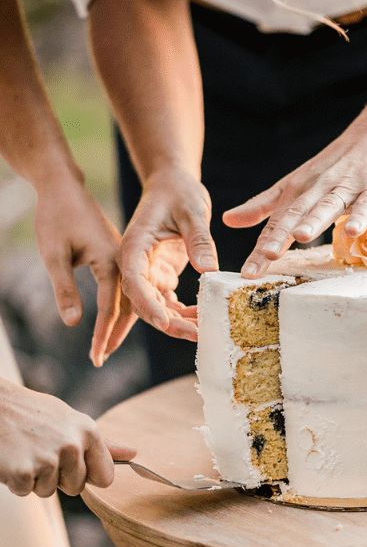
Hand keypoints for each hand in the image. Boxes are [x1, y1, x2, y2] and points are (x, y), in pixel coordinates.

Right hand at [0, 379, 136, 496]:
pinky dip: (15, 481)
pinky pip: (25, 491)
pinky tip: (10, 458)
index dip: (87, 475)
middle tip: (40, 452)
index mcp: (88, 431)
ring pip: (48, 491)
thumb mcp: (70, 421)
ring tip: (25, 451)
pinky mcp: (22, 472)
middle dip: (57, 477)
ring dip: (34, 478)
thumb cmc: (33, 414)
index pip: (105, 476)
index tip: (72, 465)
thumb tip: (134, 454)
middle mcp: (72, 445)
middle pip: (75, 487)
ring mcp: (47, 459)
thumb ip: (101, 443)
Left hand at [32, 174, 139, 366]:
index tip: (96, 357)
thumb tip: (73, 323)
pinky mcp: (121, 256)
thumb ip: (65, 288)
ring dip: (121, 323)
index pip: (111, 307)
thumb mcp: (54, 254)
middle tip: (101, 358)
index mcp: (114, 260)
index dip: (103, 334)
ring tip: (106, 346)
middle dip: (115, 335)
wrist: (64, 188)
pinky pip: (129, 286)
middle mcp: (126, 261)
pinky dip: (124, 306)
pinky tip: (117, 320)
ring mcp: (125, 258)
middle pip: (129, 306)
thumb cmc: (56, 217)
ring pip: (132, 297)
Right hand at [119, 167, 217, 340]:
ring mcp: (148, 272)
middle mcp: (135, 263)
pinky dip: (184, 313)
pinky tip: (203, 320)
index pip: (134, 281)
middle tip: (195, 335)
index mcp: (134, 246)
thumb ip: (199, 239)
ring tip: (204, 332)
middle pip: (143, 301)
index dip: (147, 304)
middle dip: (167, 323)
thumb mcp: (192, 211)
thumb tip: (209, 269)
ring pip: (156, 307)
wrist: (173, 186)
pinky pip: (169, 301)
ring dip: (177, 323)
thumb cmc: (179, 193)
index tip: (164, 322)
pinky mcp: (161, 275)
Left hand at [223, 127, 366, 276]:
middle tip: (267, 255)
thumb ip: (262, 205)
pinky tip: (353, 231)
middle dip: (281, 235)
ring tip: (301, 236)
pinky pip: (365, 205)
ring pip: (327, 206)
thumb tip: (227, 220)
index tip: (248, 273)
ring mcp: (344, 189)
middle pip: (296, 214)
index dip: (261, 248)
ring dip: (314, 220)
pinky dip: (360, 217)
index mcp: (295, 191)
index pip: (275, 223)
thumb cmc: (331, 167)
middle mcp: (316, 189)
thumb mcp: (292, 184)